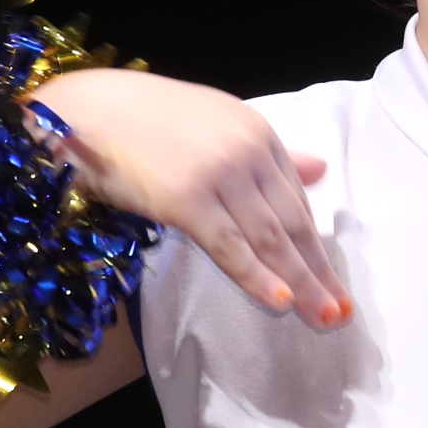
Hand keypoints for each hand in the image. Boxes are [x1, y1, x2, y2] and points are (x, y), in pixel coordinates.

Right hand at [30, 67, 346, 326]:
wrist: (87, 109)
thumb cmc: (145, 120)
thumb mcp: (218, 124)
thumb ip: (268, 154)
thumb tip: (319, 169)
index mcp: (257, 132)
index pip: (295, 198)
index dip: (315, 243)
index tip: (331, 279)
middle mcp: (247, 150)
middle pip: (292, 221)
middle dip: (319, 270)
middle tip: (340, 311)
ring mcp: (219, 174)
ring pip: (270, 238)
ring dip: (301, 282)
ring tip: (323, 317)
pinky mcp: (187, 198)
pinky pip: (229, 245)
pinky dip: (257, 275)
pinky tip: (280, 299)